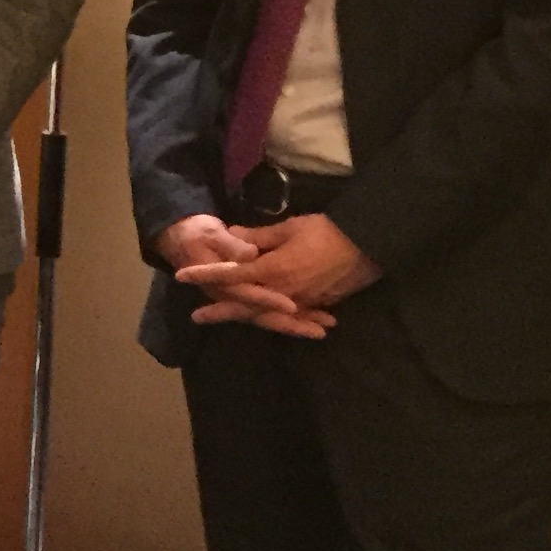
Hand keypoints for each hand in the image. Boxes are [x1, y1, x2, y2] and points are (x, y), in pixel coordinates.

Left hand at [175, 212, 374, 339]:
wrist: (368, 245)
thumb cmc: (326, 231)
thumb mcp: (288, 228)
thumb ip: (258, 237)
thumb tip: (232, 237)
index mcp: (271, 270)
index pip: (231, 274)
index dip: (206, 274)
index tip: (182, 276)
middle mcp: (282, 291)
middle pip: (245, 304)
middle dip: (220, 310)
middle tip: (197, 316)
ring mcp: (301, 301)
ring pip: (267, 315)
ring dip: (246, 318)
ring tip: (228, 320)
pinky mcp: (317, 305)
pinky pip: (293, 318)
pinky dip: (280, 321)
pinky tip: (270, 322)